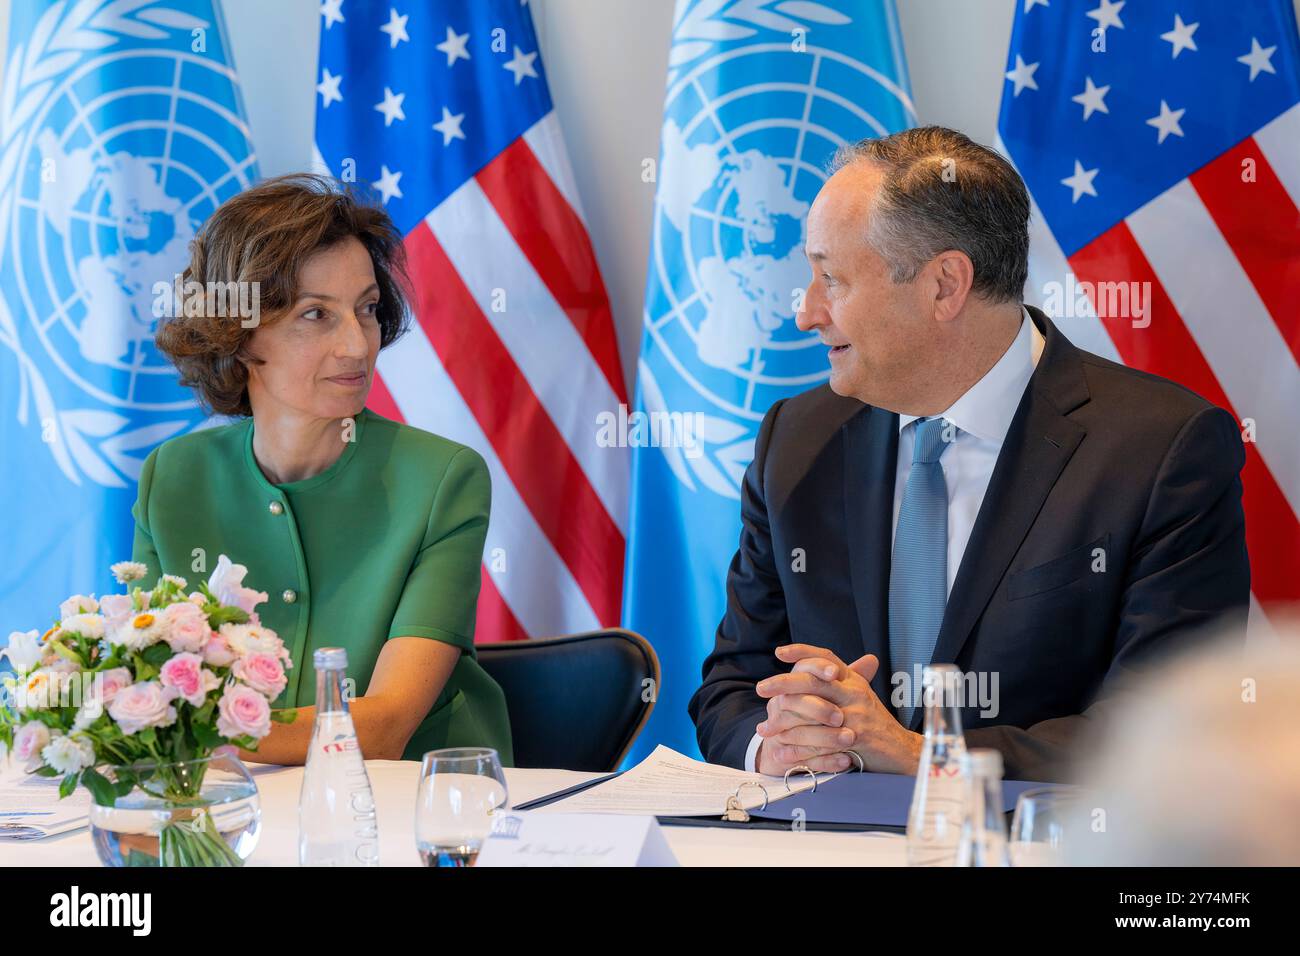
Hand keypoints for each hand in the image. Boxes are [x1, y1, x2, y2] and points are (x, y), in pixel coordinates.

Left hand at [755, 644, 923, 774]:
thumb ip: (838, 682)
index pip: (826, 657)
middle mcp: (854, 693)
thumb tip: (811, 665)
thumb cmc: (874, 723)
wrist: (901, 751)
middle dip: (783, 683)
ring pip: (811, 711)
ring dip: (783, 722)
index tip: (779, 652)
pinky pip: (819, 743)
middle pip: (813, 680)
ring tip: (763, 729)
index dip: (802, 651)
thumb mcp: (859, 696)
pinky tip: (780, 752)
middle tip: (761, 688)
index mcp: (853, 680)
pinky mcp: (856, 739)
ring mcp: (855, 715)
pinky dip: (797, 749)